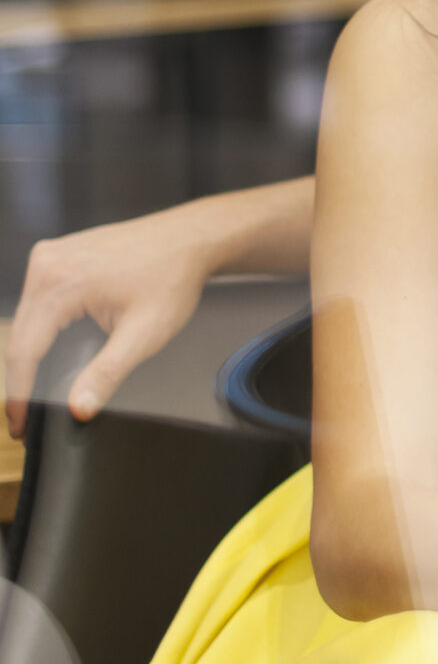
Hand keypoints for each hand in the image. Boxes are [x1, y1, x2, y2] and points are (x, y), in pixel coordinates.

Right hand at [6, 212, 215, 437]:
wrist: (191, 239)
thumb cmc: (173, 278)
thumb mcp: (144, 334)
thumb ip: (106, 374)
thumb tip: (79, 408)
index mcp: (58, 283)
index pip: (25, 350)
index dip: (20, 394)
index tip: (21, 424)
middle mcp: (46, 264)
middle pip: (20, 335)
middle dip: (22, 379)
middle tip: (24, 420)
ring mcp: (49, 256)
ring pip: (27, 318)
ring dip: (28, 355)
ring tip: (30, 393)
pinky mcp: (58, 255)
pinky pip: (39, 300)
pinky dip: (40, 329)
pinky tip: (44, 353)